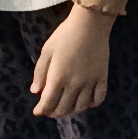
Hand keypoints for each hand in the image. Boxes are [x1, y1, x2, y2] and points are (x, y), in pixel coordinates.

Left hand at [30, 2, 115, 119]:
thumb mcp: (47, 51)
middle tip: (50, 111)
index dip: (42, 110)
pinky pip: (98, 98)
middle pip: (64, 108)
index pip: (48, 102)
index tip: (37, 111)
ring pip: (81, 107)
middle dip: (54, 113)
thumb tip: (35, 91)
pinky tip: (86, 102)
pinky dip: (91, 104)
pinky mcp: (102, 78)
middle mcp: (74, 84)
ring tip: (66, 108)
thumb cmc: (64, 35)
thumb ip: (40, 72)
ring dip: (71, 111)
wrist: (90, 25)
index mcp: (58, 77)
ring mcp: (90, 83)